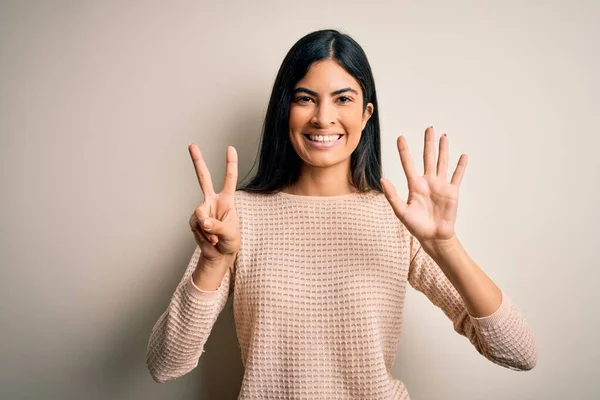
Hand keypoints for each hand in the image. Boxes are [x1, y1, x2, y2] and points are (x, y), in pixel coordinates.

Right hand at [188, 144, 240, 263]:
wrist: (220, 254)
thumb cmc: (230, 240)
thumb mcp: (230, 233)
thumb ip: (217, 226)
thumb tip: (203, 221)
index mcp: (227, 200)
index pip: (229, 179)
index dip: (230, 164)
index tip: (230, 148)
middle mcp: (212, 201)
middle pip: (203, 178)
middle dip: (197, 161)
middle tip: (192, 145)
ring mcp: (202, 210)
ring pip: (199, 214)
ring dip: (208, 230)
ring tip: (216, 238)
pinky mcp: (194, 221)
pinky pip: (196, 226)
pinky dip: (203, 236)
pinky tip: (209, 241)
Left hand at [381, 126, 467, 245]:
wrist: (433, 237)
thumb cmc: (416, 226)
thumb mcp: (401, 211)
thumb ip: (392, 195)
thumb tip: (383, 179)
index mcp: (414, 185)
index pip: (408, 163)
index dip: (404, 150)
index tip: (400, 137)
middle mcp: (427, 182)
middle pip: (428, 157)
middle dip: (428, 143)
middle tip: (429, 128)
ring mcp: (440, 185)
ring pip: (442, 163)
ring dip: (443, 150)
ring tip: (444, 136)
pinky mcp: (452, 192)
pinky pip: (456, 176)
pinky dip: (460, 166)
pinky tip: (463, 156)